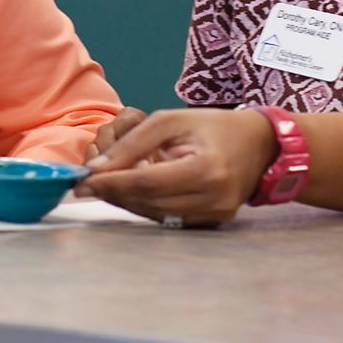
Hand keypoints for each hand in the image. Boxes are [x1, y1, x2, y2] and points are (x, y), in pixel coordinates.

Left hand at [82, 108, 276, 227]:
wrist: (260, 145)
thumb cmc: (213, 126)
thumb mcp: (171, 120)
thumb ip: (133, 142)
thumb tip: (96, 168)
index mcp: (206, 169)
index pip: (148, 182)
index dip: (112, 183)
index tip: (82, 182)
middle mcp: (214, 198)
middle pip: (149, 202)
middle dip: (114, 193)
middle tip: (87, 184)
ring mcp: (216, 215)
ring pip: (155, 214)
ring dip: (126, 201)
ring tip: (106, 185)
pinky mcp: (213, 222)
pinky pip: (168, 218)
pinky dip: (146, 205)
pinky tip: (132, 191)